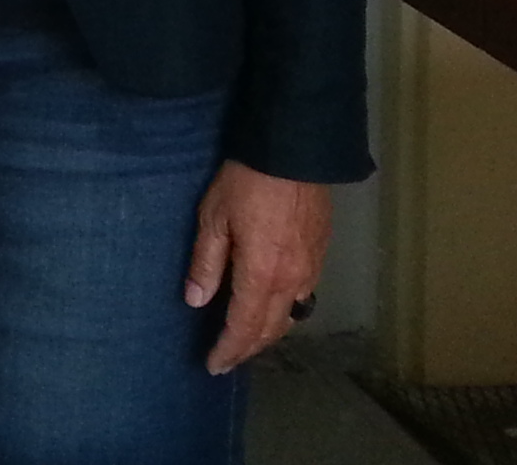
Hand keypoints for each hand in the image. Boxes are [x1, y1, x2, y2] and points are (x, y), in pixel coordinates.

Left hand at [185, 159, 331, 372]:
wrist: (295, 151)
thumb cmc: (247, 181)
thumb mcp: (214, 217)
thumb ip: (206, 262)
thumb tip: (196, 301)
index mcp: (262, 275)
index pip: (244, 327)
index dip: (228, 350)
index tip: (213, 365)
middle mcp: (292, 281)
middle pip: (271, 329)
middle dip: (248, 348)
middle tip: (228, 358)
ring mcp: (311, 269)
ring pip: (290, 316)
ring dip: (268, 332)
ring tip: (247, 338)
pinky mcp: (320, 254)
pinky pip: (303, 296)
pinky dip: (285, 311)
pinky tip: (272, 305)